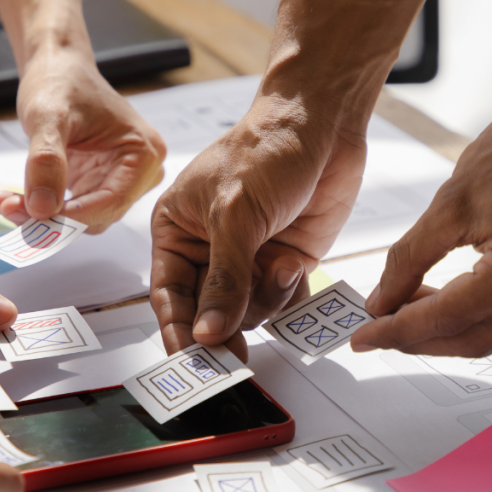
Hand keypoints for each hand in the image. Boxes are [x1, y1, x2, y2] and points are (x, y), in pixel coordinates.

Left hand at [0, 49, 165, 232]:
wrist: (56, 66)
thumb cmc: (61, 81)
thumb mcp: (49, 117)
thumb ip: (46, 161)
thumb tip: (42, 209)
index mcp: (144, 152)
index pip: (112, 201)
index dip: (73, 216)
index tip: (33, 217)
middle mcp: (138, 171)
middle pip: (96, 214)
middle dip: (52, 216)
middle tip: (8, 206)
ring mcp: (117, 178)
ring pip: (79, 216)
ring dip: (40, 214)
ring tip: (2, 200)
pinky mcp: (94, 182)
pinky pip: (68, 207)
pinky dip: (38, 205)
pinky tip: (9, 197)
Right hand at [150, 95, 367, 357]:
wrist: (322, 124)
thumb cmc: (265, 149)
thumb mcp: (235, 215)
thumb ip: (223, 279)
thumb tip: (207, 332)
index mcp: (178, 231)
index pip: (169, 295)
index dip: (177, 332)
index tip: (191, 367)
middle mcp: (210, 249)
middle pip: (207, 313)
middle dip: (225, 325)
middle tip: (236, 356)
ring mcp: (248, 257)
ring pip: (247, 313)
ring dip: (264, 299)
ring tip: (278, 265)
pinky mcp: (283, 261)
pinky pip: (281, 302)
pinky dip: (289, 292)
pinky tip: (293, 261)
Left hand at [351, 67, 491, 355]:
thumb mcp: (450, 201)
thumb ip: (410, 257)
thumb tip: (381, 299)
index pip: (448, 318)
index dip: (398, 331)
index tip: (364, 336)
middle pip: (474, 339)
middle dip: (419, 340)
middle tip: (375, 331)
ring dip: (443, 328)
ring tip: (398, 312)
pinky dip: (470, 310)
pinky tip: (435, 297)